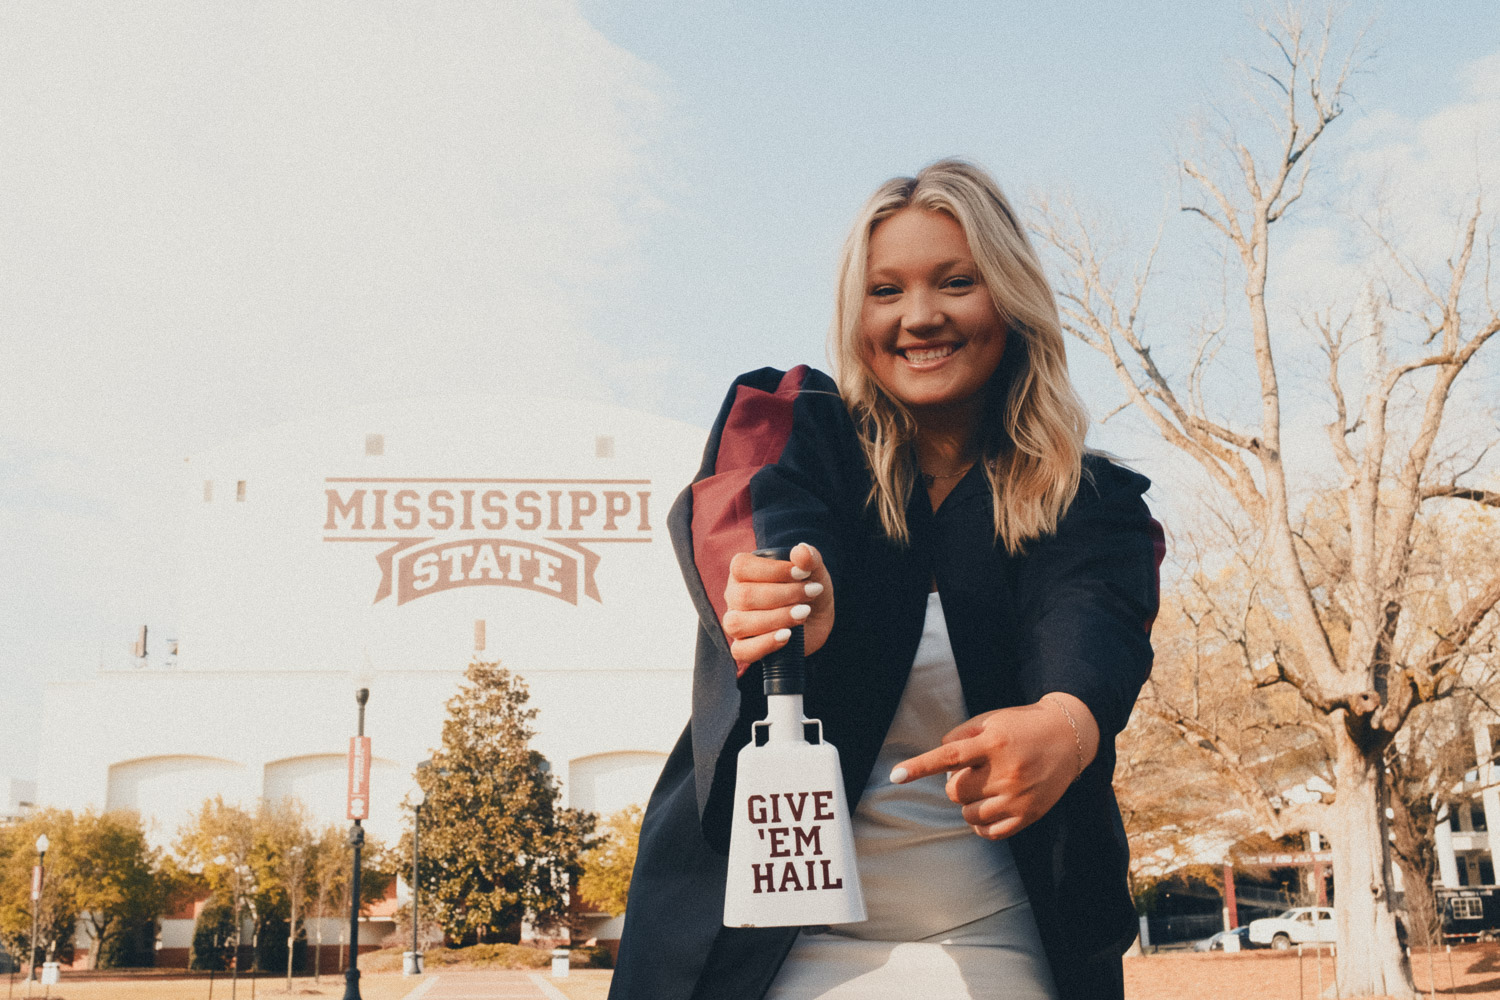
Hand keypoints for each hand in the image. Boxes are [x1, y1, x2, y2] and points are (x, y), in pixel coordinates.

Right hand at [721, 543, 833, 674]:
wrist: (818, 618)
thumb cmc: (808, 588)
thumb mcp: (814, 570)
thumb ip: (809, 558)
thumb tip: (801, 551)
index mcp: (743, 572)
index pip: (742, 567)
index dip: (773, 571)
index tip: (803, 573)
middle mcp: (734, 596)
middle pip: (744, 596)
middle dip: (783, 595)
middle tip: (811, 593)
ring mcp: (736, 622)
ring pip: (738, 623)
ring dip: (775, 619)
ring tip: (803, 614)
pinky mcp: (744, 647)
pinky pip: (741, 651)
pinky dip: (764, 644)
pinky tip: (787, 635)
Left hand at [888, 694, 1098, 839]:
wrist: (1069, 737)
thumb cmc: (1021, 726)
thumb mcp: (991, 720)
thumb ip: (961, 737)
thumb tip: (940, 763)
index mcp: (994, 743)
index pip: (949, 756)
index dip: (920, 766)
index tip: (895, 776)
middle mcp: (1007, 772)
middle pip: (955, 791)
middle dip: (956, 783)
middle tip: (972, 771)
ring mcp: (1019, 797)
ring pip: (969, 814)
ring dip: (968, 803)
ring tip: (984, 787)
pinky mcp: (1029, 815)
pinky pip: (990, 832)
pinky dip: (980, 824)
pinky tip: (988, 808)